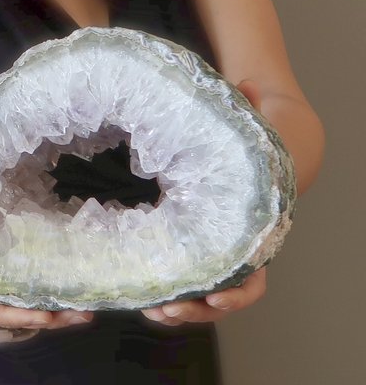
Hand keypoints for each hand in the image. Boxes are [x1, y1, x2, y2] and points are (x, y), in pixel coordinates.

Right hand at [0, 132, 91, 335]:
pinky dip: (28, 308)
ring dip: (43, 316)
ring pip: (9, 321)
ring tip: (81, 311)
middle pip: (7, 323)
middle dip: (45, 318)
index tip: (47, 313)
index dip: (15, 314)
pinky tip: (56, 300)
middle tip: (82, 313)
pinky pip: (3, 312)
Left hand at [143, 79, 267, 326]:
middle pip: (223, 295)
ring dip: (177, 308)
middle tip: (168, 309)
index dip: (234, 290)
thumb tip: (249, 85)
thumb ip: (245, 110)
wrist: (252, 151)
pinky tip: (141, 296)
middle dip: (196, 309)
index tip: (214, 294)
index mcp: (250, 227)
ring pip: (200, 296)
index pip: (250, 272)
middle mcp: (232, 247)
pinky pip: (180, 282)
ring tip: (152, 310)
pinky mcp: (187, 250)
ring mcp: (210, 253)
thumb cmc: (246, 140)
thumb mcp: (246, 127)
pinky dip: (164, 293)